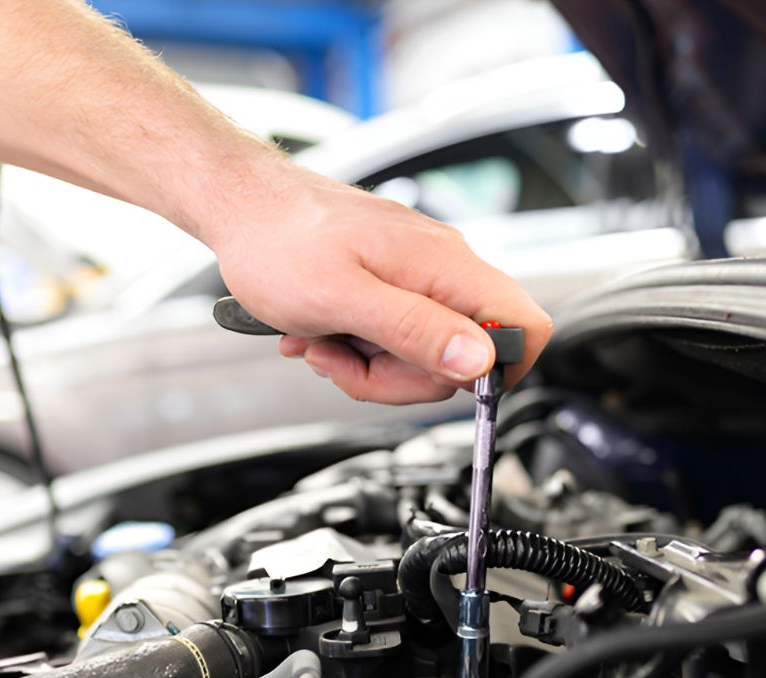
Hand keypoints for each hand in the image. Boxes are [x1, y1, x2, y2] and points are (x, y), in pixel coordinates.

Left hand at [209, 168, 551, 404]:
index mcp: (444, 266)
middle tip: (349, 363)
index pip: (524, 327)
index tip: (441, 383)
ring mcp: (417, 274)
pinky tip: (323, 333)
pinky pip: (394, 336)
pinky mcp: (390, 282)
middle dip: (402, 377)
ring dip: (369, 366)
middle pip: (465, 357)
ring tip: (324, 342)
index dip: (498, 371)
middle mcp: (442, 266)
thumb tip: (478, 360)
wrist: (240, 206)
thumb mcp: (342, 299)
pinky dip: (358, 348)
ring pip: (423, 354)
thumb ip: (414, 330)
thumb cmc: (279, 242)